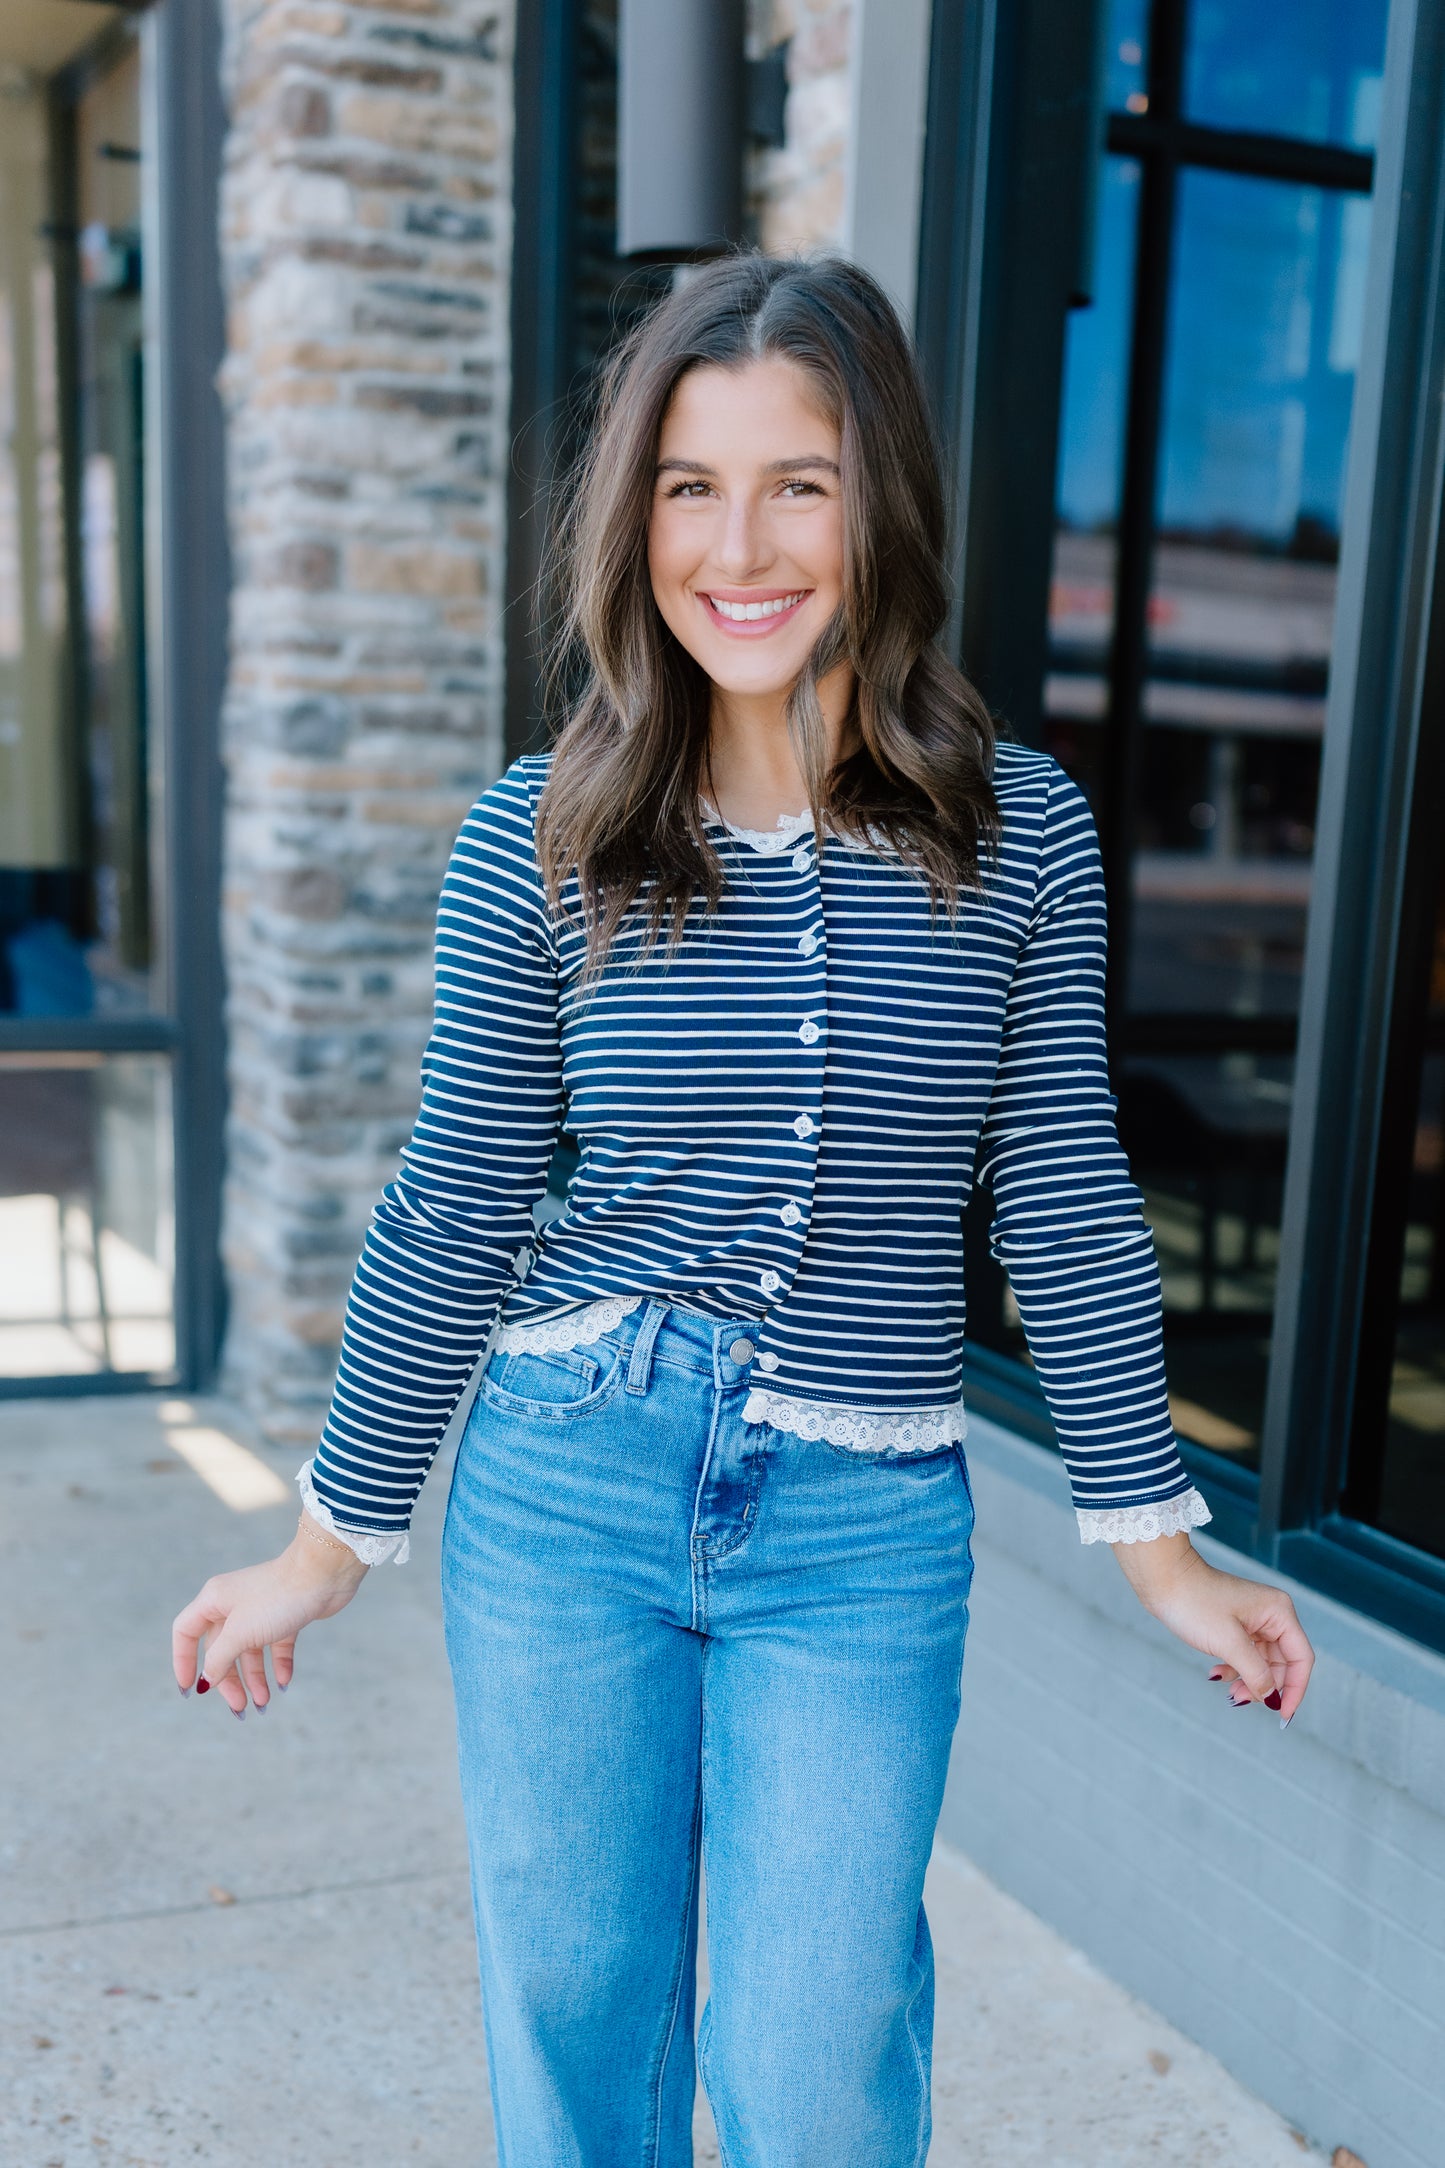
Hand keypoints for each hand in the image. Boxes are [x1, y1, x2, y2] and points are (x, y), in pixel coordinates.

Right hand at [172, 1515, 368, 1716]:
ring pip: (250, 1650)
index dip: (183, 1661)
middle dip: (230, 1680)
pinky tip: (284, 1682)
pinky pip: (276, 1645)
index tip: (189, 1690)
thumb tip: (206, 1680)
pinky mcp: (286, 1614)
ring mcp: (261, 1609)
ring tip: (263, 1703)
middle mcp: (234, 1603)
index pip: (186, 1632)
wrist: (324, 1574)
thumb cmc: (277, 1598)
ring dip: (255, 1678)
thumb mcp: (239, 1633)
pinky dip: (278, 1664)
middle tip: (240, 1707)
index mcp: (214, 1600)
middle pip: (221, 1649)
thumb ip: (218, 1659)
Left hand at [1111, 1533, 1313, 1722]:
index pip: (1300, 1658)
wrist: (1162, 1579)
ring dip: (1247, 1680)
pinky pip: (1245, 1655)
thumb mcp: (1228, 1644)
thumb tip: (1273, 1698)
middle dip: (1264, 1686)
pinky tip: (1216, 1674)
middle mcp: (1272, 1614)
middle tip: (1240, 1699)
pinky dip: (1234, 1669)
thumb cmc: (1194, 1602)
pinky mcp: (1235, 1624)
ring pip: (1262, 1662)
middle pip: (1282, 1663)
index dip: (1295, 1690)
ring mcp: (1253, 1619)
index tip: (1282, 1716)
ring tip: (1228, 1692)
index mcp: (1279, 1612)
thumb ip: (1255, 1673)